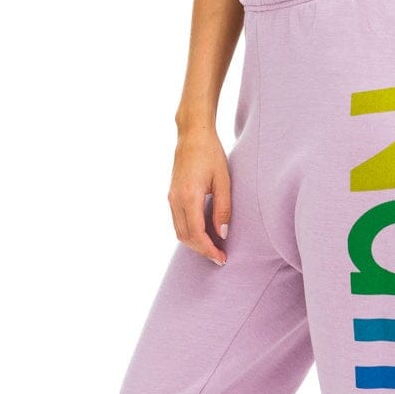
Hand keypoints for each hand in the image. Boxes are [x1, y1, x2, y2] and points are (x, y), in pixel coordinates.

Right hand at [168, 126, 231, 265]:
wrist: (192, 135)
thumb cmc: (211, 154)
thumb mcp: (223, 181)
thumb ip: (223, 209)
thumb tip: (223, 234)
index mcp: (189, 196)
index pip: (196, 233)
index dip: (208, 249)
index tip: (221, 258)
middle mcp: (176, 199)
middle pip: (185, 237)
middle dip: (202, 250)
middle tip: (220, 257)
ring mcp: (171, 197)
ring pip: (179, 231)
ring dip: (195, 243)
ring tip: (213, 248)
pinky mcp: (171, 195)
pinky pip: (177, 221)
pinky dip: (189, 232)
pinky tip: (204, 233)